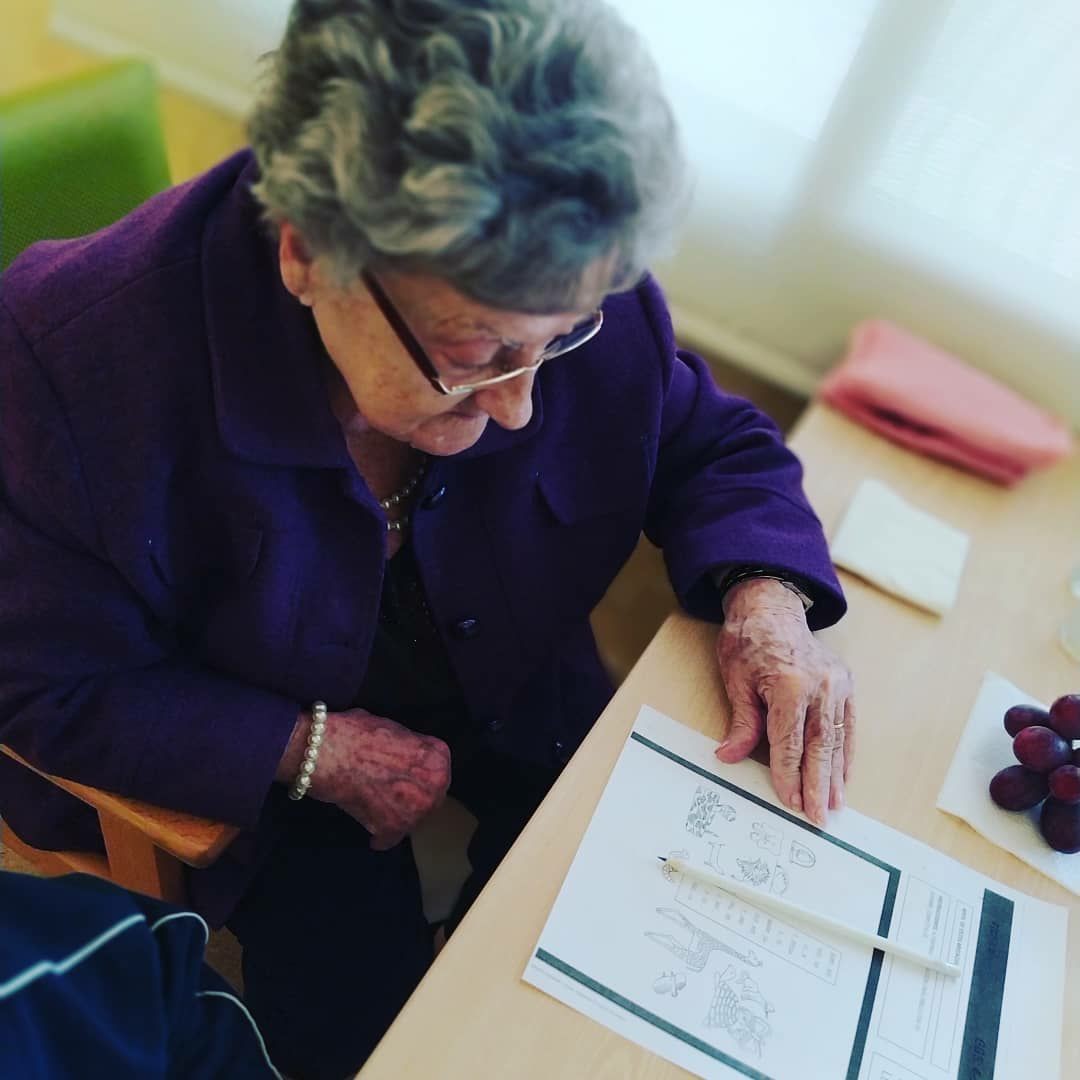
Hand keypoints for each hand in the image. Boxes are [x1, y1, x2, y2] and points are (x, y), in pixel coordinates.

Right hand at [301, 708, 450, 849]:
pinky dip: (380, 839)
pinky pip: (390, 840)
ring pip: (412, 821)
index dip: (420, 780)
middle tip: (394, 800)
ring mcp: (417, 807)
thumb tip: (405, 756)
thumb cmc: (357, 734)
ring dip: (397, 820)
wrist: (330, 751)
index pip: (437, 775)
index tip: (409, 784)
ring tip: (380, 815)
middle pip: (430, 800)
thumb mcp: (395, 729)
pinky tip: (373, 837)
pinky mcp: (394, 827)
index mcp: (438, 757)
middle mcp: (435, 783)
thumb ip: (410, 749)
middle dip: (412, 801)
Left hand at [713, 578, 854, 825]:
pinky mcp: (845, 683)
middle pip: (819, 747)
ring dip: (837, 775)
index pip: (789, 743)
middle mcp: (820, 686)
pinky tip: (845, 775)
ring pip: (837, 739)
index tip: (790, 802)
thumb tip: (729, 756)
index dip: (788, 775)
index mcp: (790, 686)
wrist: (771, 607)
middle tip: (817, 817)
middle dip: (817, 785)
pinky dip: (846, 752)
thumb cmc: (748, 642)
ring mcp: (837, 684)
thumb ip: (741, 722)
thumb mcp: (735, 680)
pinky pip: (848, 724)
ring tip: (836, 804)